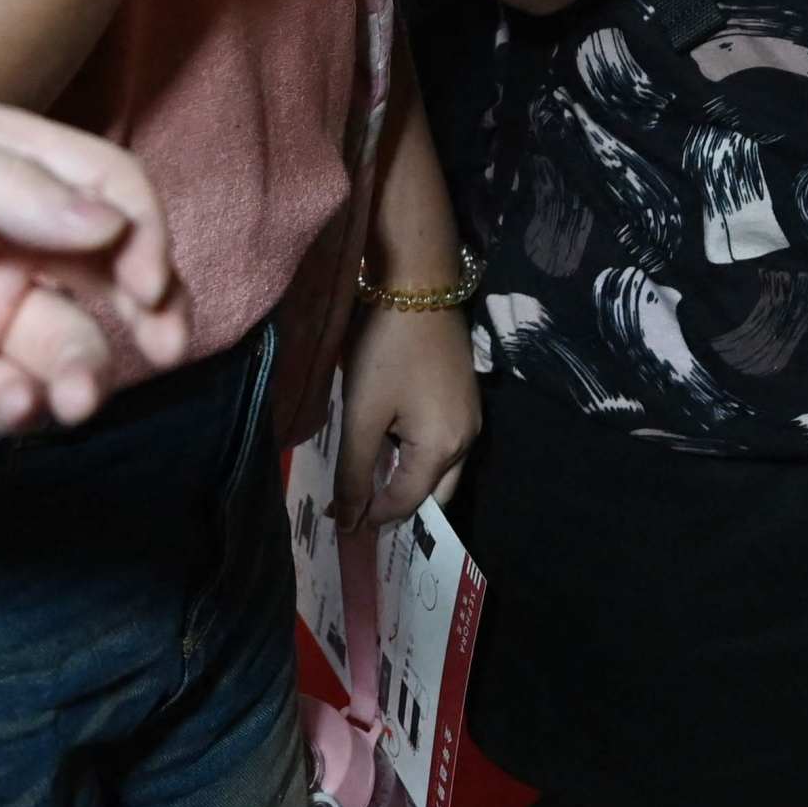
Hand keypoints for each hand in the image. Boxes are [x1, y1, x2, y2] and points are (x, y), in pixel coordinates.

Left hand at [0, 99, 188, 441]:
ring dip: (81, 366)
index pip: (101, 185)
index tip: (148, 281)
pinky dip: (22, 406)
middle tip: (157, 349)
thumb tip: (113, 224)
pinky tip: (1, 406)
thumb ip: (8, 189)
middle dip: (138, 308)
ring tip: (60, 397)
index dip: (141, 229)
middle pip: (100, 267)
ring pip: (62, 338)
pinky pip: (5, 395)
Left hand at [336, 298, 480, 531]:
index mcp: (443, 449)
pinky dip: (417, 457)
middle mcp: (467, 440)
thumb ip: (355, 472)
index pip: (406, 504)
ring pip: (440, 471)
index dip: (370, 516)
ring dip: (407, 481)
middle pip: (432, 495)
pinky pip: (444, 445)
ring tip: (367, 480)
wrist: (419, 283)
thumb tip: (349, 523)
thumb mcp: (362, 414)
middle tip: (355, 508)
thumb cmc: (385, 349)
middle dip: (396, 506)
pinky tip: (389, 445)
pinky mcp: (466, 398)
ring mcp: (471, 417)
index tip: (336, 519)